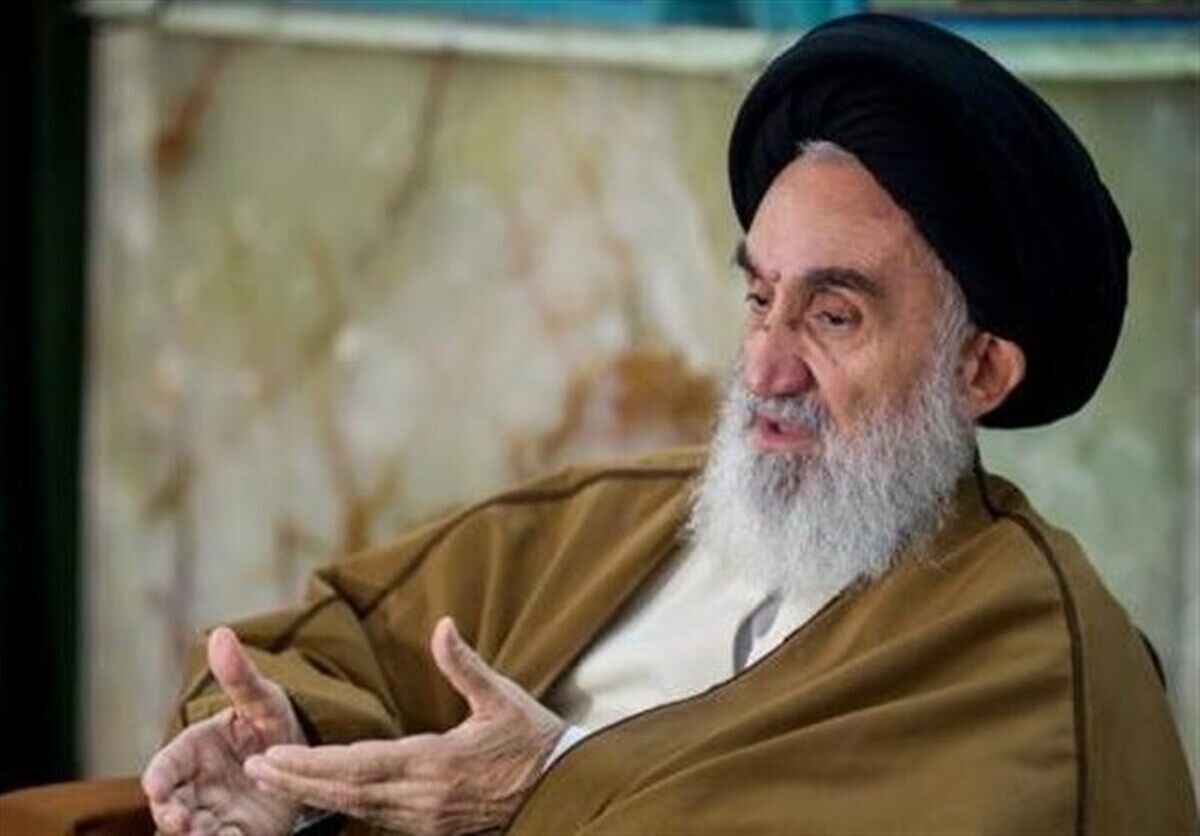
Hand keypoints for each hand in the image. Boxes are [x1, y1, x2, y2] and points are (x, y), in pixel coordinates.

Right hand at [142, 627, 306, 834]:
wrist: (299, 758)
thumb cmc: (270, 723)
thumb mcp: (263, 699)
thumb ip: (240, 675)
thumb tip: (221, 633)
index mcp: (195, 750)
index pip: (168, 764)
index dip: (159, 775)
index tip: (154, 785)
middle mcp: (196, 786)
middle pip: (171, 804)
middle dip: (170, 814)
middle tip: (179, 822)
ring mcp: (214, 814)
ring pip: (192, 831)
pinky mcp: (237, 835)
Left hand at [244, 617, 565, 835]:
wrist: (563, 787)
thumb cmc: (532, 739)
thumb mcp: (502, 696)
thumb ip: (464, 664)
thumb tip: (441, 624)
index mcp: (436, 761)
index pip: (360, 764)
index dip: (312, 762)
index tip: (272, 754)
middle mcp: (424, 797)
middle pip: (347, 792)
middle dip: (298, 782)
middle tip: (255, 769)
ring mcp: (426, 819)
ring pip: (358, 810)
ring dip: (314, 796)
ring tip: (276, 781)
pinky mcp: (432, 829)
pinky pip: (378, 819)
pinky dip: (345, 807)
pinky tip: (323, 797)